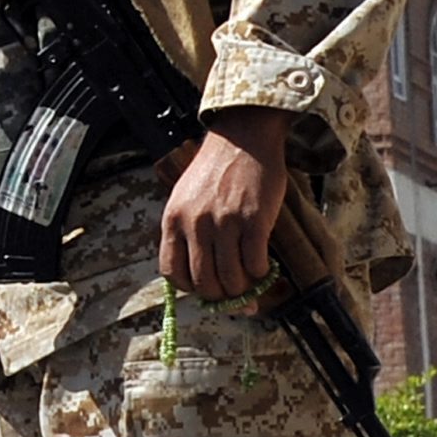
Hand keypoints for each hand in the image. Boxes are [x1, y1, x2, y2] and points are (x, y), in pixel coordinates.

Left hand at [159, 106, 293, 300]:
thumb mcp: (185, 197)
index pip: (172, 272)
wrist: (243, 138)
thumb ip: (187, 230)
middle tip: (234, 297)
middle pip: (204, 282)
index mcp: (173, 220)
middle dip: (221, 297)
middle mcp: (195, 224)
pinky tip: (263, 267)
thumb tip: (200, 272)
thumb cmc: (216, 170)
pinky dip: (260, 274)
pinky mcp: (254, 221)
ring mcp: (224, 223)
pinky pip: (255, 263)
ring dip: (243, 290)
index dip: (189, 289)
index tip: (204, 290)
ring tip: (251, 284)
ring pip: (231, 278)